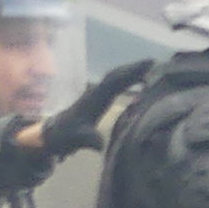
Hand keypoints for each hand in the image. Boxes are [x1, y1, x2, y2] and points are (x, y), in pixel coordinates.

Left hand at [36, 60, 150, 158]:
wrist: (55, 133)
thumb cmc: (67, 135)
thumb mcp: (78, 139)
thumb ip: (90, 140)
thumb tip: (100, 145)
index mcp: (94, 99)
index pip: (114, 81)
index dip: (130, 73)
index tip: (146, 66)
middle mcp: (96, 92)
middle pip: (116, 75)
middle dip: (133, 67)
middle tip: (153, 62)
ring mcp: (97, 93)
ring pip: (115, 77)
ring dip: (130, 71)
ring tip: (149, 67)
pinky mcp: (99, 97)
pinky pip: (115, 84)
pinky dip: (127, 79)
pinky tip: (138, 80)